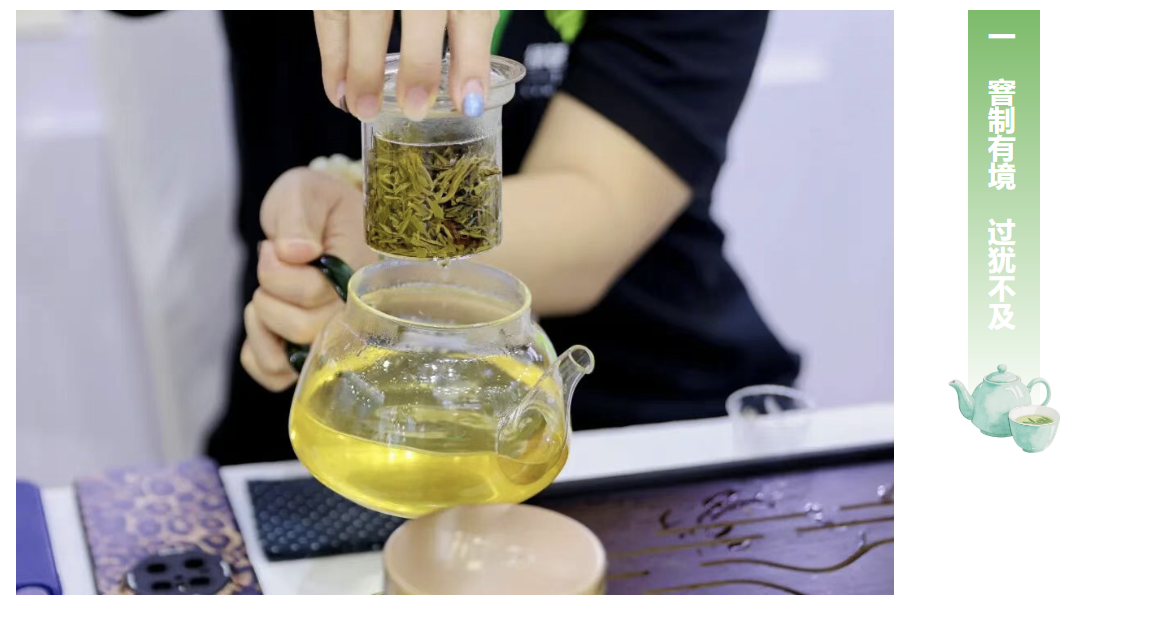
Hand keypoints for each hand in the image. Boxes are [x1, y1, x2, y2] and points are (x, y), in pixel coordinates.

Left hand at [241, 168, 375, 391]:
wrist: (323, 217)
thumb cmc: (317, 205)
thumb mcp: (305, 192)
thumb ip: (299, 217)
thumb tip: (296, 252)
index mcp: (358, 276)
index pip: (313, 295)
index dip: (279, 272)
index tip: (278, 246)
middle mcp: (352, 317)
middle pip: (302, 330)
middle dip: (269, 294)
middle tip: (274, 265)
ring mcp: (330, 340)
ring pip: (286, 360)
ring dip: (260, 323)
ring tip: (268, 292)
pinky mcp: (305, 355)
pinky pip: (274, 376)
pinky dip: (258, 351)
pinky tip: (263, 324)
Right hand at [313, 10, 497, 121]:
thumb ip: (469, 30)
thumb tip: (467, 93)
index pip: (469, 12)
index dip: (470, 57)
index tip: (468, 101)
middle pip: (420, 9)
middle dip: (418, 60)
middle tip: (414, 107)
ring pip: (365, 12)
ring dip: (362, 66)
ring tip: (364, 109)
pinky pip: (329, 14)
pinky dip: (332, 56)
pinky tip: (338, 91)